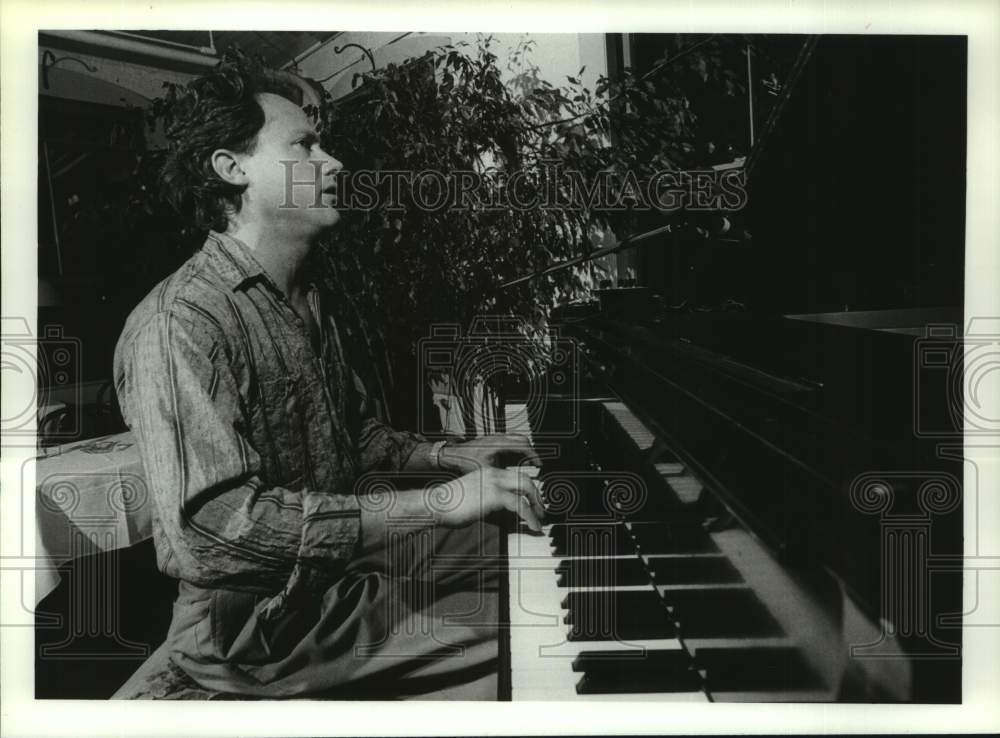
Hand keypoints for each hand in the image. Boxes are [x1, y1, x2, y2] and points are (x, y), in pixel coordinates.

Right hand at [421, 467, 543, 531]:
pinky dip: (530, 516)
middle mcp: (494, 473)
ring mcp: (495, 482)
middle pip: (525, 479)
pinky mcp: (495, 495)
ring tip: (539, 520)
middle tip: (541, 511)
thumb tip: (504, 514)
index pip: (515, 476)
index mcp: (488, 472)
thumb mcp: (473, 498)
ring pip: (526, 488)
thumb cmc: (449, 506)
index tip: (533, 503)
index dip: (527, 490)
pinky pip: (521, 505)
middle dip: (536, 496)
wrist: (436, 504)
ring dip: (536, 505)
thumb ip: (489, 501)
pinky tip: (533, 526)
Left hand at [440, 433, 541, 474]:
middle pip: (522, 439)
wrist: (451, 454)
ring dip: (523, 450)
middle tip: (535, 463)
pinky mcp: (491, 441)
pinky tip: (513, 461)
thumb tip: (512, 485)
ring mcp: (494, 438)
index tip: (538, 464)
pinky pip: (509, 442)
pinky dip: (515, 450)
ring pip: (516, 439)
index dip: (533, 455)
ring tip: (527, 463)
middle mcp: (498, 438)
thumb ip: (500, 476)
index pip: (523, 446)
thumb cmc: (464, 461)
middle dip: (531, 451)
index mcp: (498, 444)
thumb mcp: (485, 471)